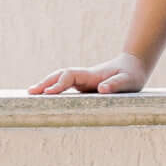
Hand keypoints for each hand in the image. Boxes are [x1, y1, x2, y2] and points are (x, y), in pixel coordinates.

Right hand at [29, 52, 149, 94]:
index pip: (70, 76)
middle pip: (60, 76)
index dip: (59, 84)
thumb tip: (101, 89)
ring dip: (46, 85)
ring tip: (30, 95)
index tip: (49, 93)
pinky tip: (44, 98)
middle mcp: (84, 76)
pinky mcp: (84, 87)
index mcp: (92, 75)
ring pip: (60, 80)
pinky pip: (65, 87)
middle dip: (45, 82)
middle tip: (30, 92)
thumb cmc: (132, 75)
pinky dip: (53, 90)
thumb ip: (116, 84)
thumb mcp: (128, 80)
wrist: (134, 66)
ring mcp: (82, 81)